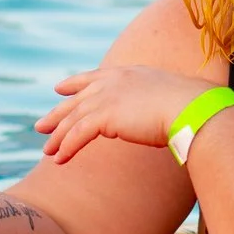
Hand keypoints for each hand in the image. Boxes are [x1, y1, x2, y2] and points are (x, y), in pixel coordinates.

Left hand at [36, 65, 216, 163]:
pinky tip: (60, 159)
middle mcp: (114, 82)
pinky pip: (78, 133)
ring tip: (48, 152)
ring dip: (59, 137)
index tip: (59, 89)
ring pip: (74, 119)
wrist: (192, 109)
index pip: (92, 77)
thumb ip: (151, 102)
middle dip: (57, 114)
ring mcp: (108, 96)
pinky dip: (67, 147)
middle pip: (76, 99)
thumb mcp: (167, 98)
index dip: (74, 84)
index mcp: (128, 74)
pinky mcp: (106, 115)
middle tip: (40, 126)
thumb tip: (151, 115)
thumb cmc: (190, 108)